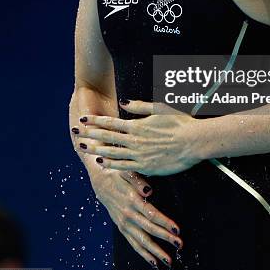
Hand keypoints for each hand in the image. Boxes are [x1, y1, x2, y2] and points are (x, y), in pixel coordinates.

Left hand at [74, 99, 200, 175]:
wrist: (193, 142)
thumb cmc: (180, 123)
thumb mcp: (160, 108)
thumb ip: (140, 106)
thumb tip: (124, 103)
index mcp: (137, 125)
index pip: (111, 123)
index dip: (96, 121)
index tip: (84, 119)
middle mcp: (135, 140)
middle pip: (107, 137)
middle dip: (90, 135)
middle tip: (76, 134)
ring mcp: (139, 154)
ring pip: (112, 153)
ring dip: (96, 150)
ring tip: (83, 148)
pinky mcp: (146, 167)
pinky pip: (124, 167)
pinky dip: (111, 164)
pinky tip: (101, 163)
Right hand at [89, 167, 182, 267]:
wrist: (100, 182)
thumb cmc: (118, 175)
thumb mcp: (126, 172)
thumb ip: (137, 180)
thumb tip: (149, 190)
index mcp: (132, 200)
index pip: (151, 214)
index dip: (164, 222)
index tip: (177, 229)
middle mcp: (128, 214)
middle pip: (149, 229)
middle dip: (165, 238)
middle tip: (180, 244)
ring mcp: (124, 223)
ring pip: (141, 241)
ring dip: (155, 251)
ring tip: (168, 260)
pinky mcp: (122, 228)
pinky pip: (133, 244)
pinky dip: (143, 254)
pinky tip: (153, 262)